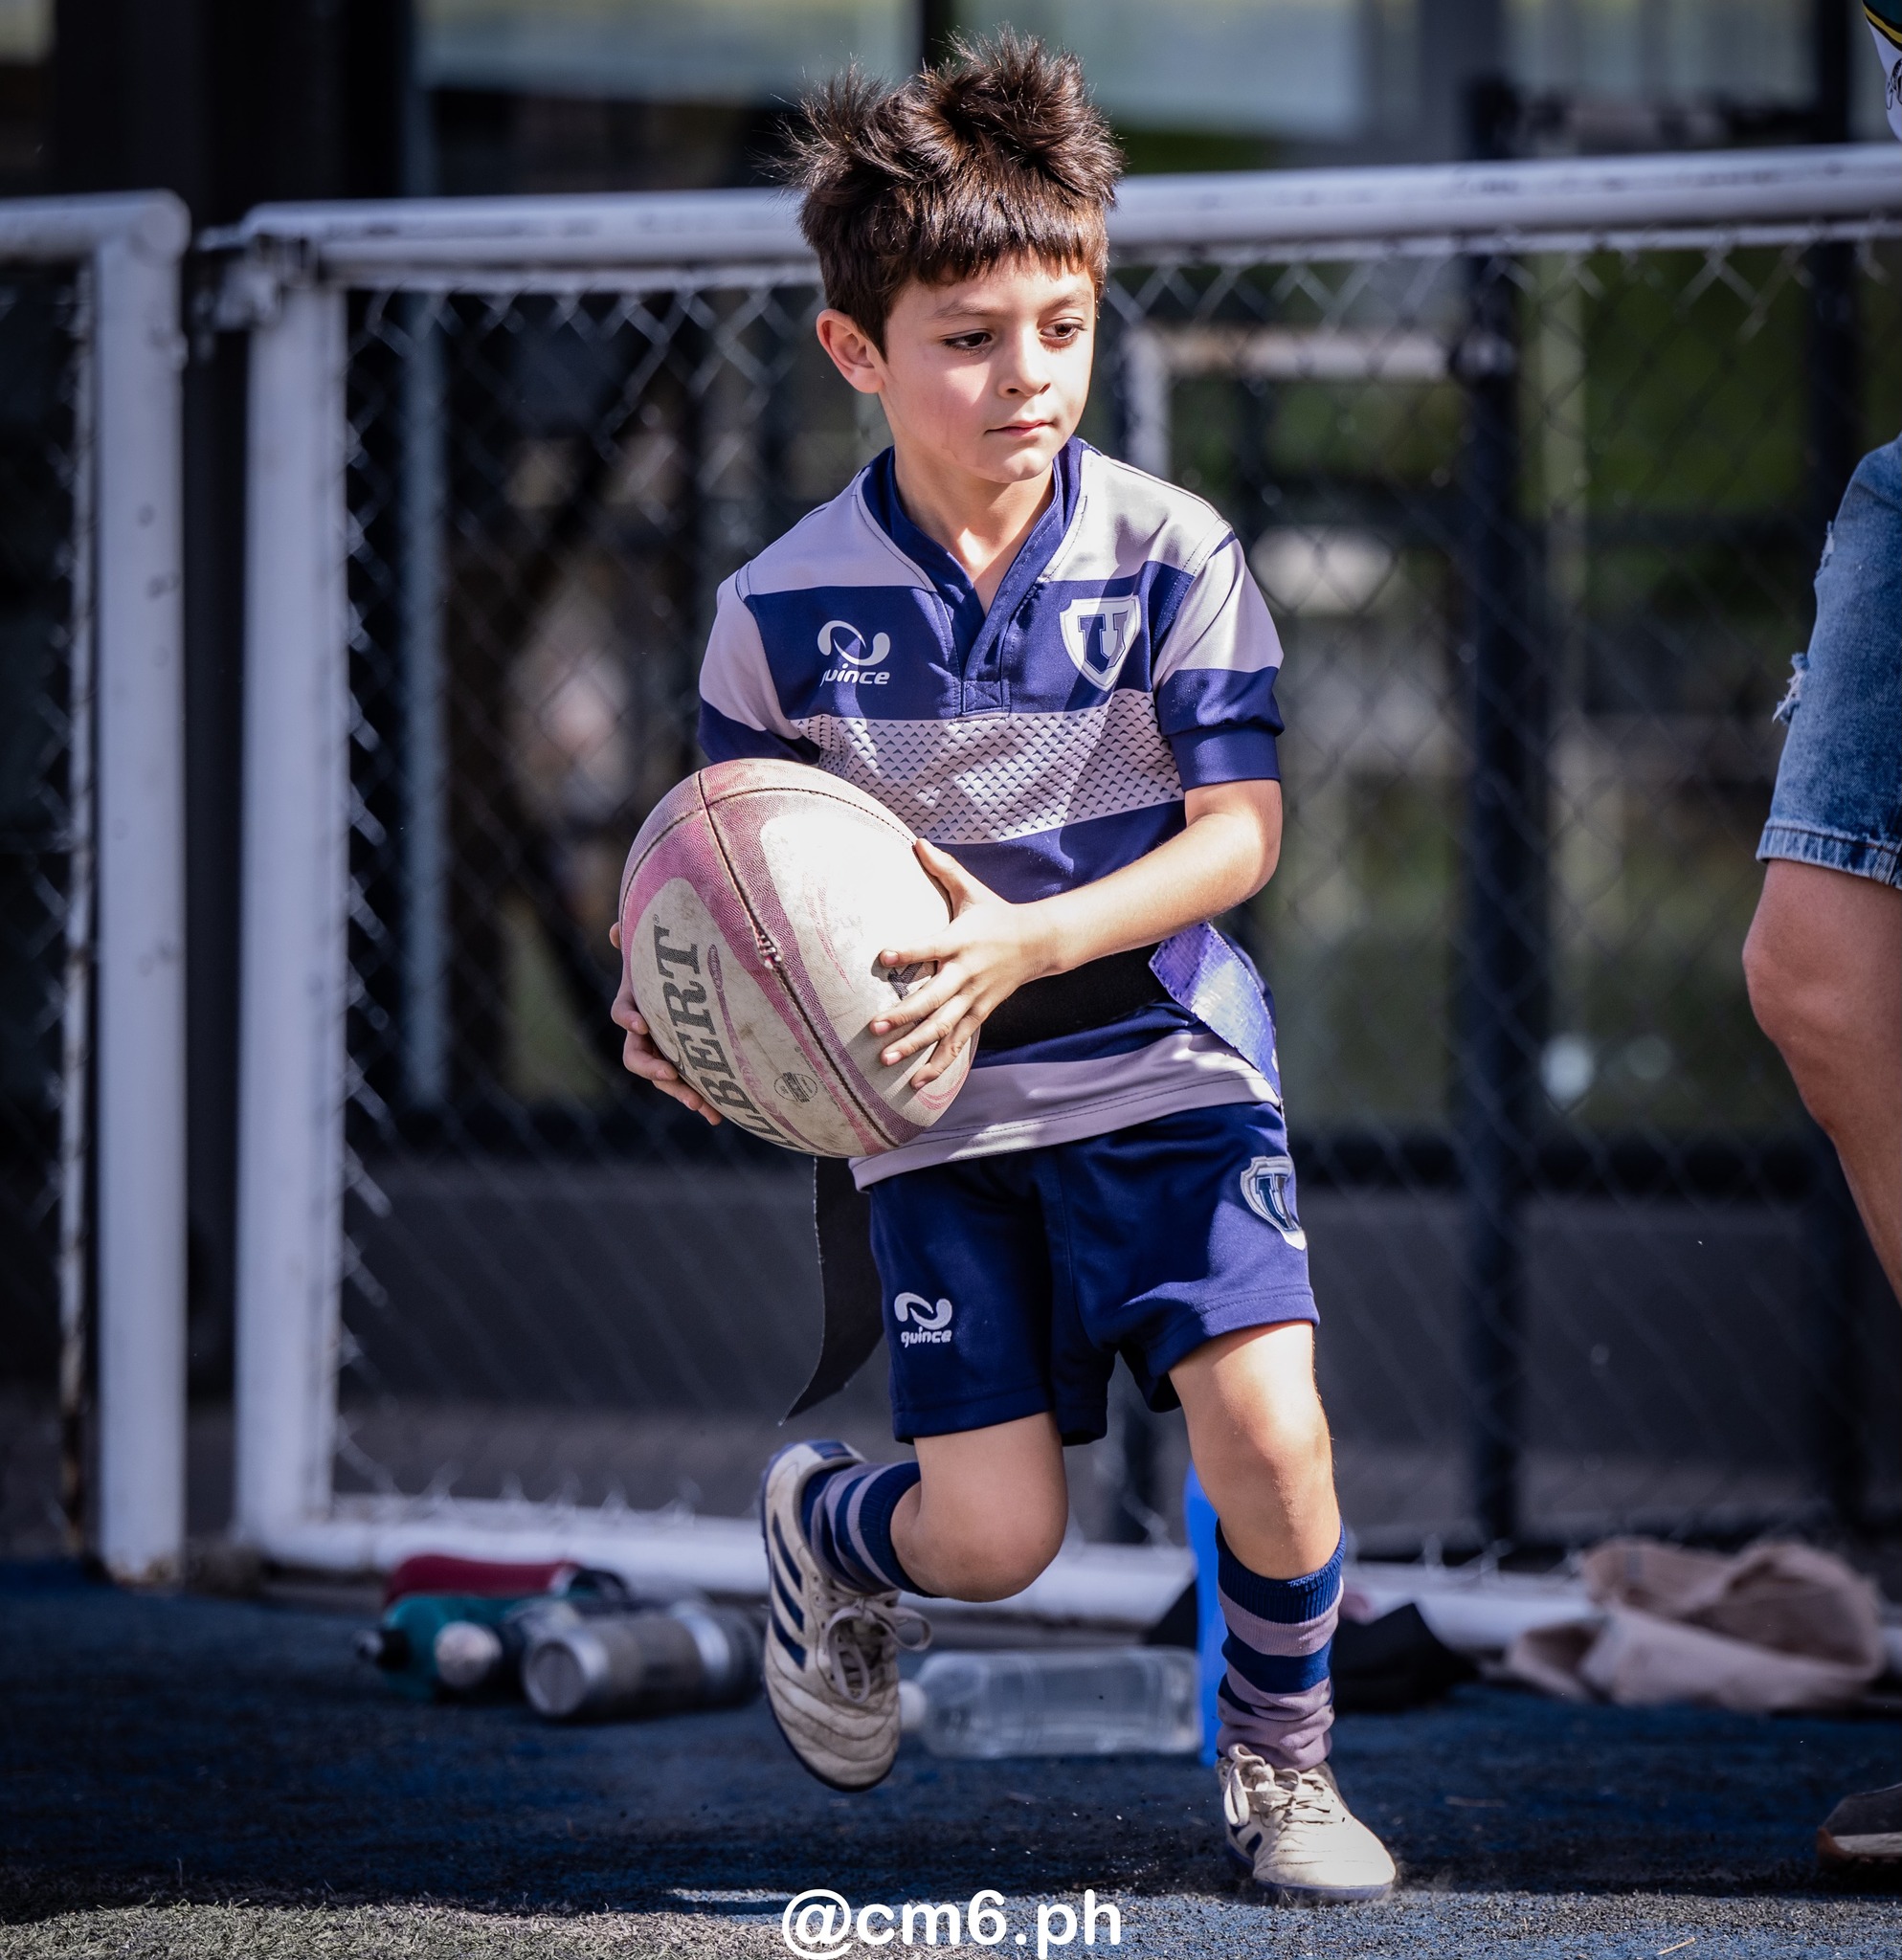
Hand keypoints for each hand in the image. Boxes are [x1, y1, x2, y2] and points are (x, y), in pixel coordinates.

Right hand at [608, 921, 721, 1124]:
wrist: (700, 978)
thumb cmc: (675, 957)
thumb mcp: (662, 944)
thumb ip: (642, 935)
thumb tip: (614, 928)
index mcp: (637, 1002)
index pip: (622, 1012)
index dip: (628, 1018)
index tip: (640, 1024)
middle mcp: (647, 1032)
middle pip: (637, 1056)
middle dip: (652, 1066)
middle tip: (669, 1072)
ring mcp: (667, 1050)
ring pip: (665, 1078)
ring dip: (680, 1092)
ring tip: (699, 1104)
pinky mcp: (688, 1065)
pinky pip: (690, 1086)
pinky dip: (703, 1100)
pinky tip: (717, 1115)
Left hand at [870, 841, 1055, 1086]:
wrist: (1039, 943)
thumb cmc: (996, 913)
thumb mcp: (972, 889)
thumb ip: (943, 868)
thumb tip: (916, 841)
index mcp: (961, 940)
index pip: (931, 946)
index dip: (908, 952)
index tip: (883, 956)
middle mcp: (967, 973)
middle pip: (933, 998)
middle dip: (904, 1014)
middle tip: (874, 1026)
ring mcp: (975, 998)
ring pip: (943, 1027)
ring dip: (914, 1045)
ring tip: (886, 1060)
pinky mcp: (980, 1014)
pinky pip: (958, 1042)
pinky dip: (940, 1062)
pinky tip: (918, 1082)